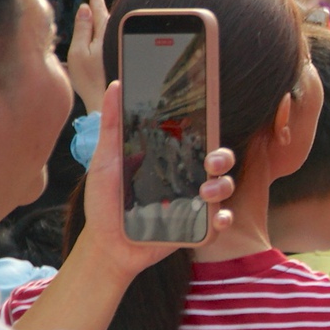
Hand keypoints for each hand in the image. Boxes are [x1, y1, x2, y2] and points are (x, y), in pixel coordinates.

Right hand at [67, 0, 109, 112]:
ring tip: (100, 4)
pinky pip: (111, 35)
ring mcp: (116, 46)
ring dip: (105, 15)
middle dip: (101, 3)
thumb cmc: (89, 78)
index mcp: (104, 33)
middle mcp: (114, 37)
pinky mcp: (117, 54)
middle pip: (108, 15)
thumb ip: (82, 28)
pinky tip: (103, 28)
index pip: (100, 9)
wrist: (103, 99)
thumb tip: (84, 8)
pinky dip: (106, 28)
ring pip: (111, 25)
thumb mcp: (79, 51)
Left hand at [79, 80, 237, 273]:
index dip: (209, 126)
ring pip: (225, 187)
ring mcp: (196, 202)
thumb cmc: (104, 202)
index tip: (210, 116)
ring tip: (205, 191)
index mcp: (170, 159)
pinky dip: (224, 218)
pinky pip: (221, 220)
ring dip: (222, 186)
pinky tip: (216, 217)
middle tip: (211, 160)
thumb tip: (116, 85)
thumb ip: (112, 125)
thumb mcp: (105, 160)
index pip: (197, 137)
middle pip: (220, 160)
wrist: (105, 245)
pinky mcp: (199, 227)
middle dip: (223, 156)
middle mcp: (188, 178)